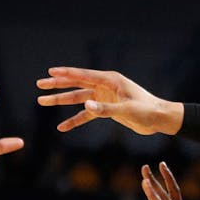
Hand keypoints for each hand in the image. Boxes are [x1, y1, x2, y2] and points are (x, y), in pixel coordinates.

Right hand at [36, 68, 181, 135]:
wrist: (159, 119)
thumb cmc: (147, 110)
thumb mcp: (127, 110)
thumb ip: (106, 108)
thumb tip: (86, 105)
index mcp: (110, 80)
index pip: (84, 75)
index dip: (66, 73)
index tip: (50, 72)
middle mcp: (105, 86)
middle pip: (77, 84)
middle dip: (57, 85)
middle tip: (39, 85)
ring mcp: (104, 97)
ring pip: (78, 98)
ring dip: (61, 101)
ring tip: (42, 101)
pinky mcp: (107, 109)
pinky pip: (86, 114)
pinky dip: (75, 120)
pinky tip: (62, 127)